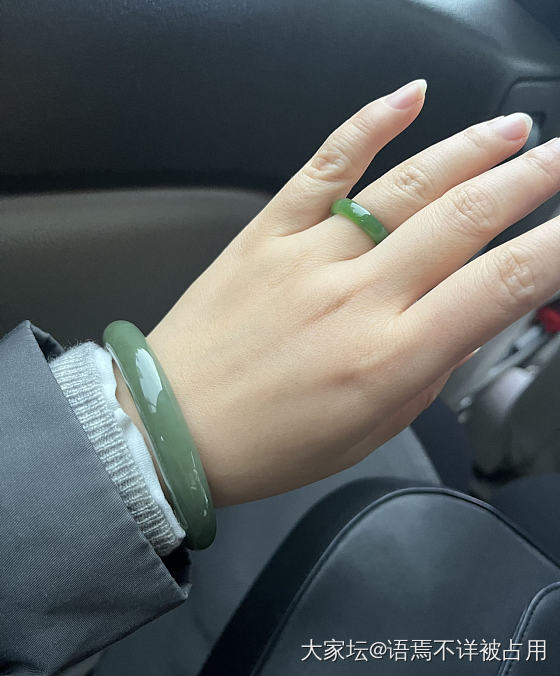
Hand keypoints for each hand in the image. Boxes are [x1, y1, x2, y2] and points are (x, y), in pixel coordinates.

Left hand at [146, 79, 559, 506]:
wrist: (174, 427)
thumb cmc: (268, 443)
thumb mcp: (370, 431)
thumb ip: (426, 373)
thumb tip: (462, 323)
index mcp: (390, 358)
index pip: (499, 286)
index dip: (555, 247)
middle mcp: (356, 298)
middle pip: (464, 219)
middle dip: (529, 180)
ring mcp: (309, 257)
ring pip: (407, 186)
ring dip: (471, 151)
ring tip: (513, 132)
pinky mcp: (267, 234)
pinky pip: (325, 166)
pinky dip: (369, 125)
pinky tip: (407, 98)